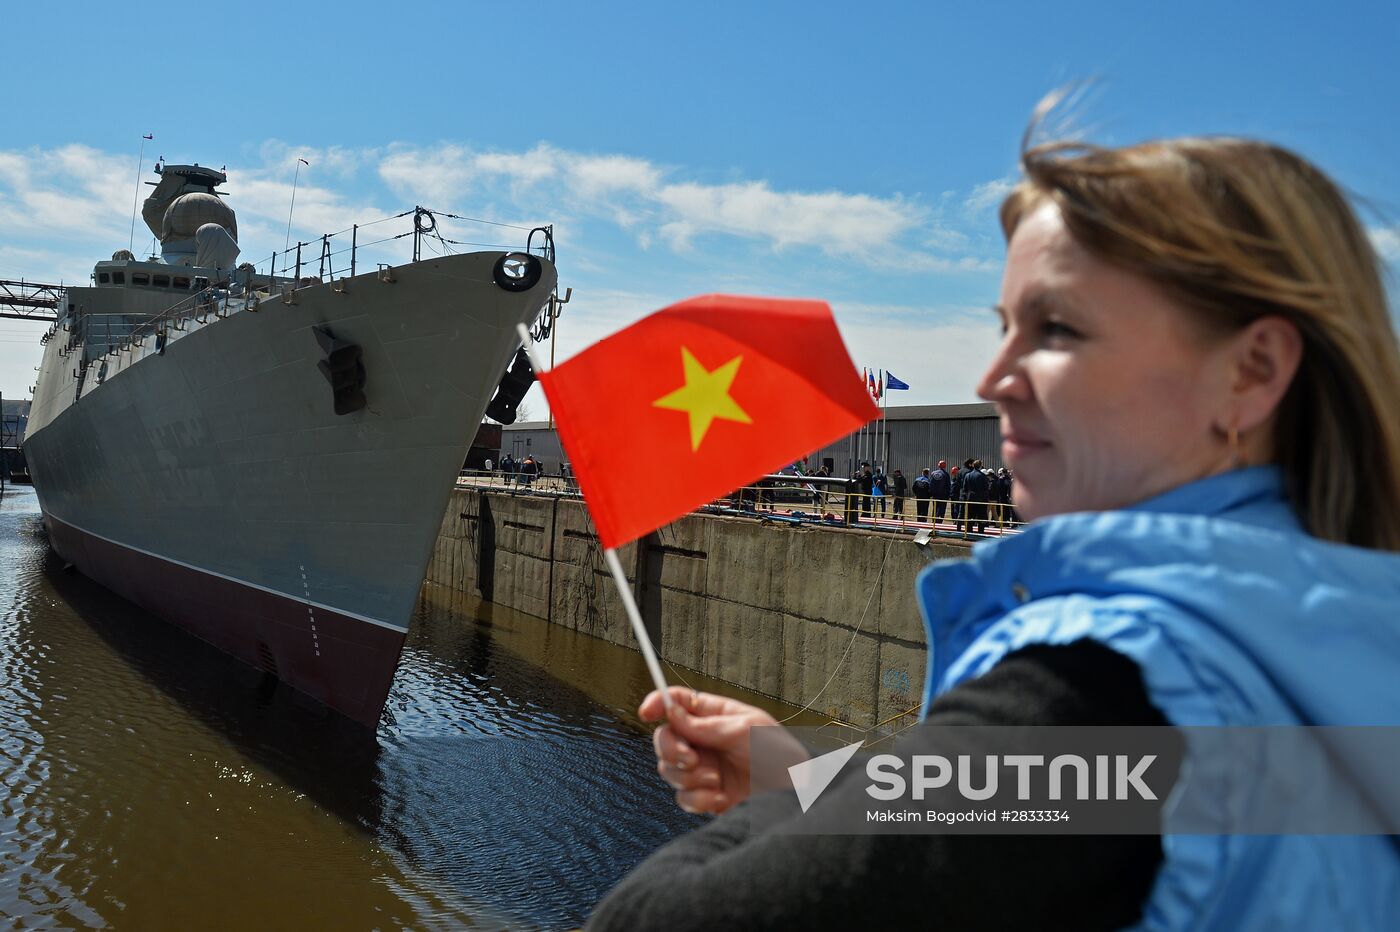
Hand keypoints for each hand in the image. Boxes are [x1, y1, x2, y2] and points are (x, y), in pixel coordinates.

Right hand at [641, 687, 807, 814]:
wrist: (794, 797)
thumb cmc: (779, 755)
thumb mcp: (745, 730)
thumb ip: (705, 725)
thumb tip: (672, 713)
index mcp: (714, 716)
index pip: (678, 702)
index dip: (659, 702)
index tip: (647, 712)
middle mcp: (704, 741)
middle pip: (664, 738)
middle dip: (672, 749)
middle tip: (692, 757)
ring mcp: (702, 769)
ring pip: (669, 770)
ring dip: (689, 777)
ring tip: (716, 780)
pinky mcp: (704, 796)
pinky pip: (682, 797)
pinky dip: (698, 799)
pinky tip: (720, 798)